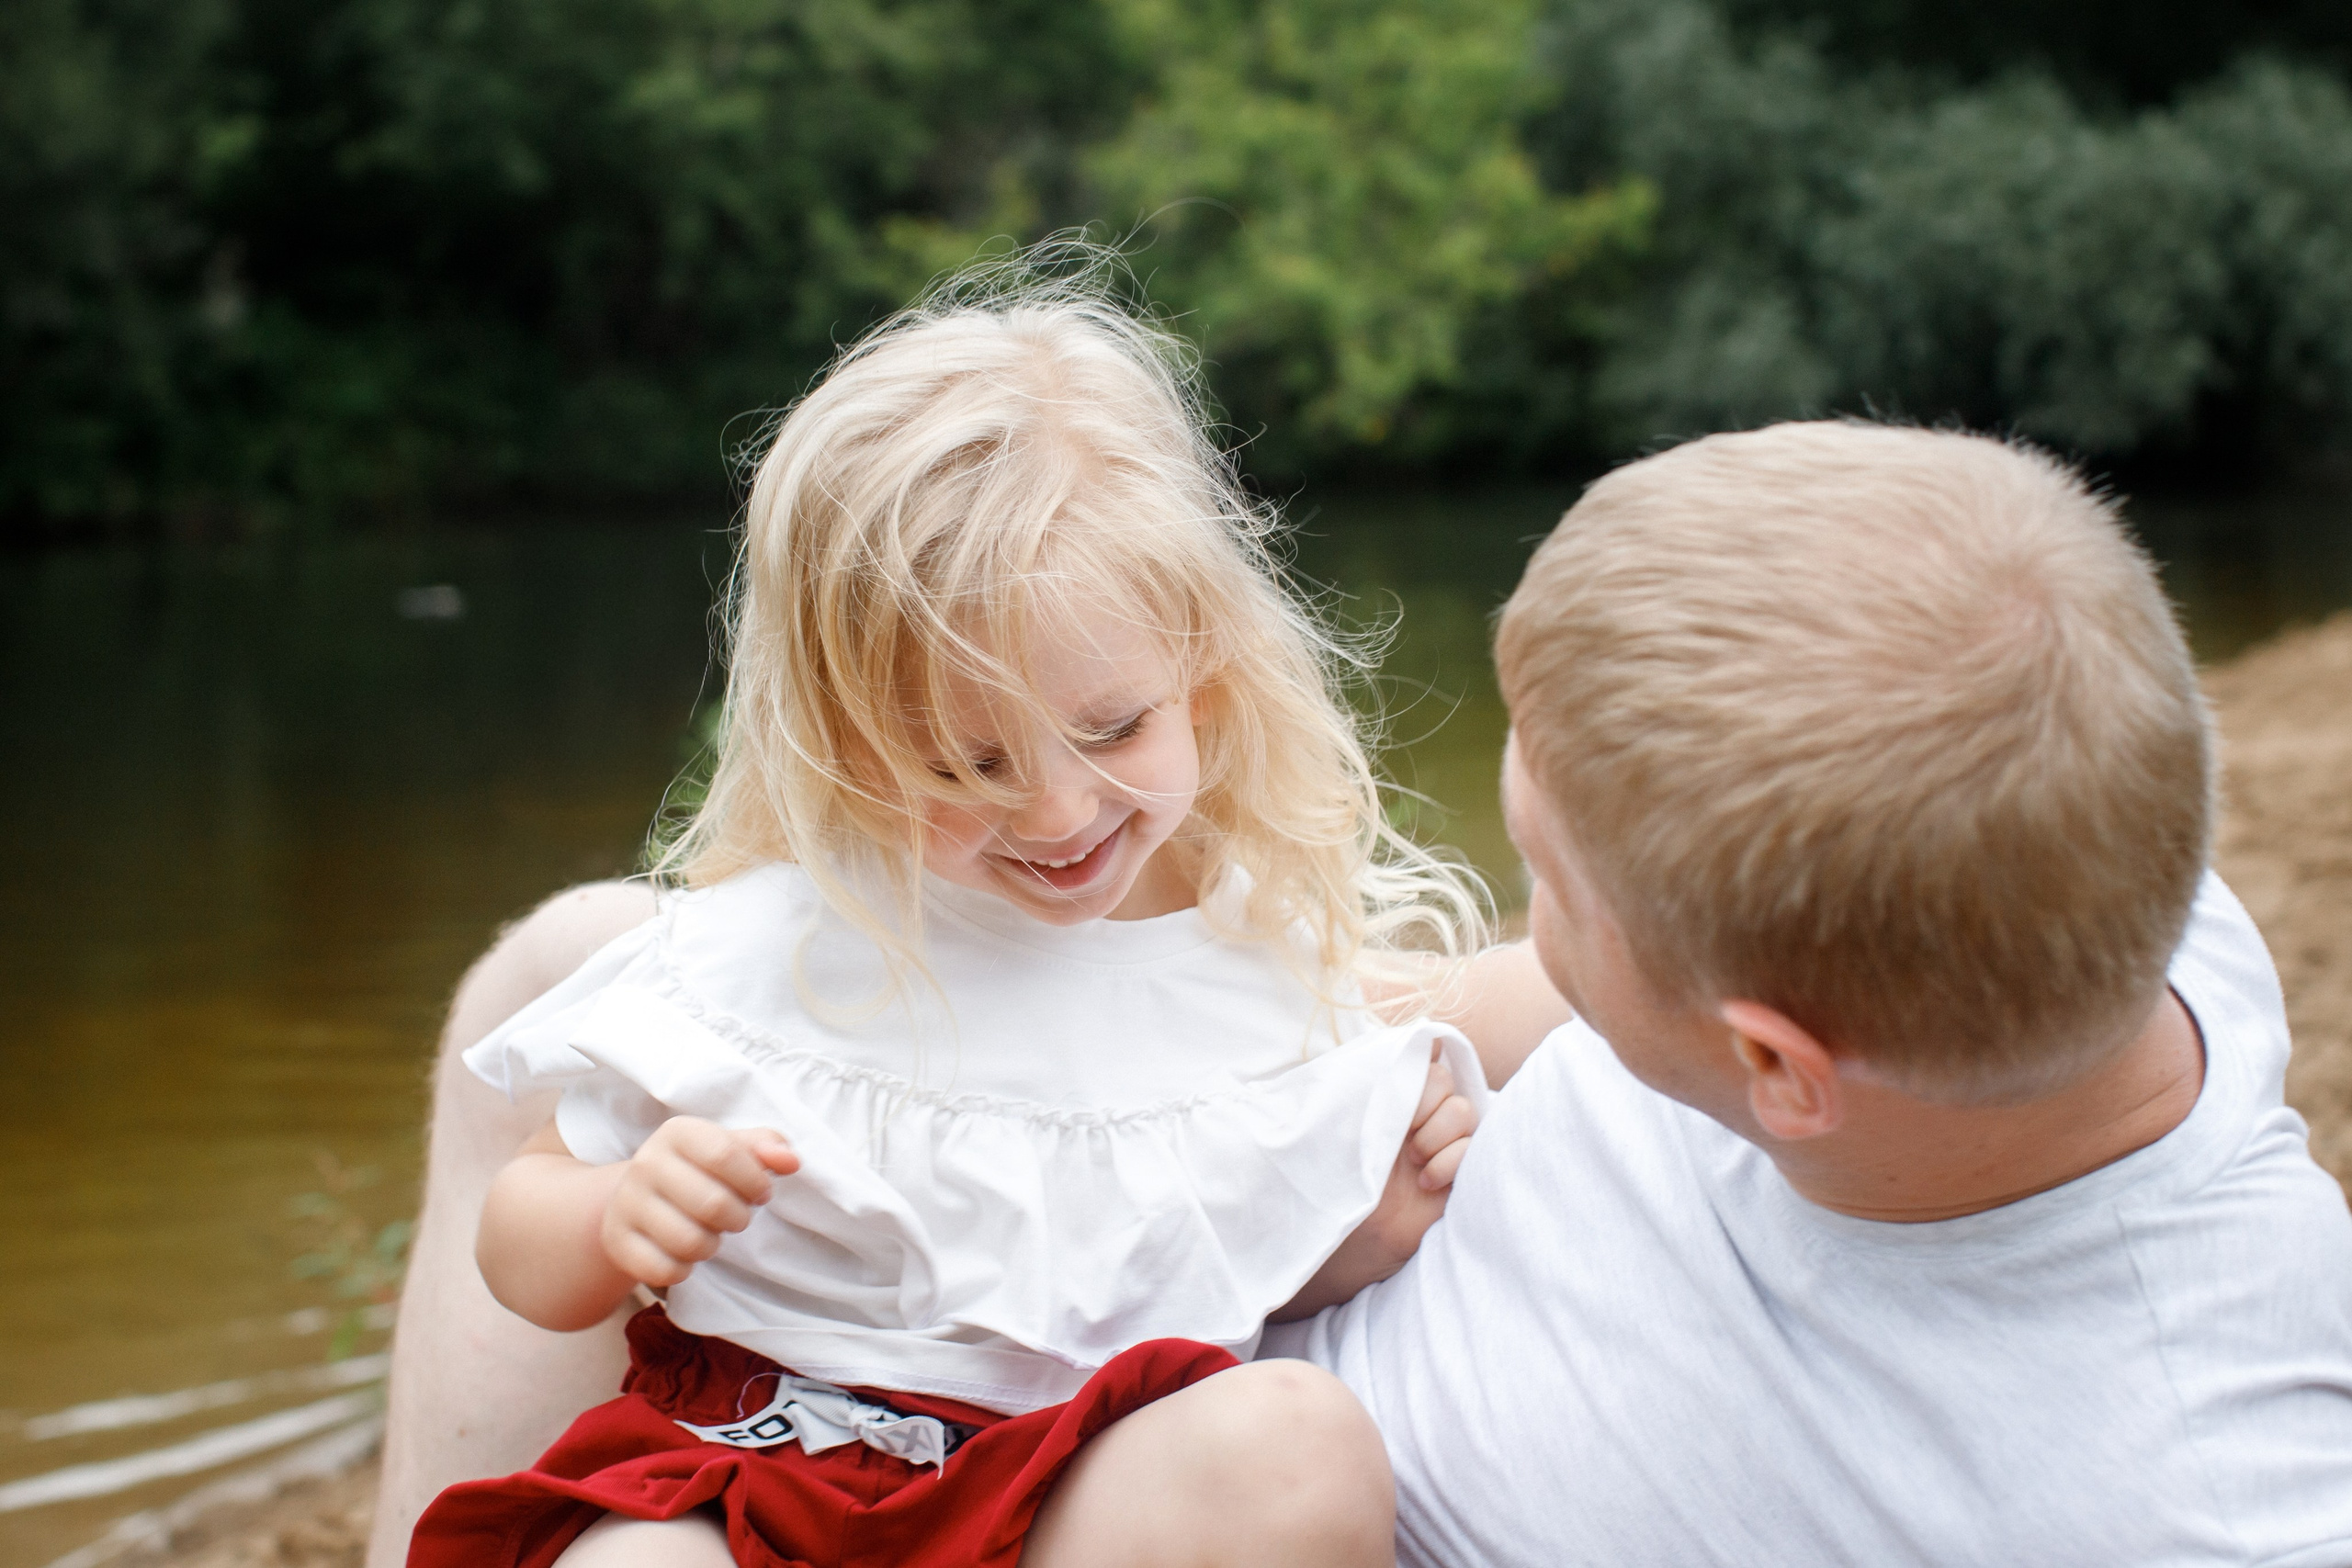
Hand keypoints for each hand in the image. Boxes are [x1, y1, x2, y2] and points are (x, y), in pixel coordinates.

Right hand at [600, 1116, 799, 1288]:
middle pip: (713, 1204)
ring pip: (690, 1241)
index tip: (762, 1192)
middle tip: (737, 1217)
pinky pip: (665, 1269)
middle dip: (738, 1218)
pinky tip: (684, 1254)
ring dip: (712, 1244)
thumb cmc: (699, 1171)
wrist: (639, 1198)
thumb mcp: (732, 1149)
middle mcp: (645, 1162)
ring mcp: (626, 1203)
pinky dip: (685, 1269)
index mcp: (677, 1132)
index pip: (725, 1154)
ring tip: (709, 1233)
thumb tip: (790, 1161)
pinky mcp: (616, 1241)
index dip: (754, 1181)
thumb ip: (767, 1148)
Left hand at [1271, 1044, 1480, 1320]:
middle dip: (1423, 1105)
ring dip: (1436, 1135)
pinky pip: (1475, 1148)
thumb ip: (1367, 1084)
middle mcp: (1421, 1116)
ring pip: (1463, 1111)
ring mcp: (1444, 1145)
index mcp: (1392, 1098)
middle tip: (1401, 1139)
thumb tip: (1399, 1048)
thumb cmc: (1335, 1183)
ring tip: (1413, 1164)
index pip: (1423, 1056)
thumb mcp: (1341, 1125)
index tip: (1393, 1097)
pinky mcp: (1461, 1175)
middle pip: (1444, 1080)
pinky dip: (1452, 1161)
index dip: (1413, 1072)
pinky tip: (1428, 1183)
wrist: (1340, 1240)